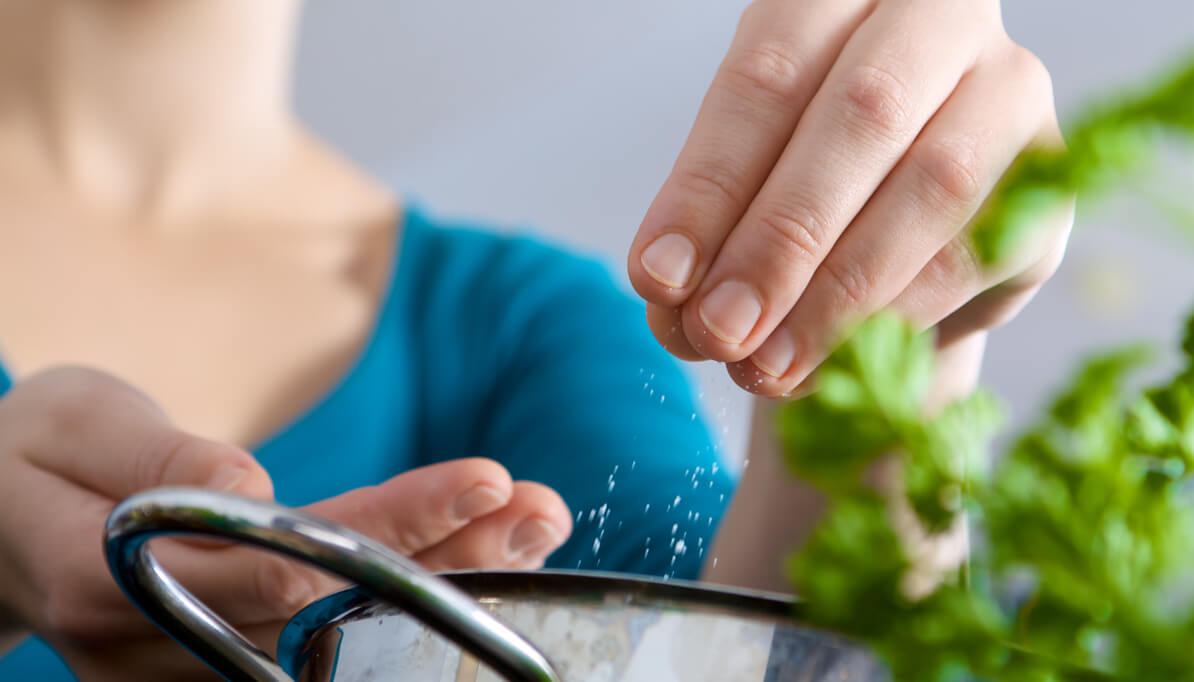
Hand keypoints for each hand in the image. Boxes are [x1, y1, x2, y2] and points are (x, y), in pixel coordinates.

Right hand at [0, 367, 570, 680]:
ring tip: (535, 524)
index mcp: (119, 576)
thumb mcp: (71, 422)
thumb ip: (153, 457)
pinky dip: (409, 589)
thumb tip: (247, 484)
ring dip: (451, 578)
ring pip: (345, 628)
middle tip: (543, 509)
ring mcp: (196, 664)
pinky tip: (479, 551)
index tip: (486, 479)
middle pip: (338, 608)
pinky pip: (330, 629)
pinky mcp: (221, 657)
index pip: (288, 558)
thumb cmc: (30, 457)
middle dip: (453, 558)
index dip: (394, 527)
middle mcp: (168, 641)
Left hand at [629, 0, 1071, 396]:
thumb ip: (708, 233)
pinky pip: (980, 249)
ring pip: (935, 182)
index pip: (768, 75)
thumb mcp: (742, 190)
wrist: (898, 236)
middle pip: (862, 114)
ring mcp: (1008, 87)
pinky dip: (899, 314)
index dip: (708, 184)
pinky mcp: (1051, 175)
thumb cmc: (802, 191)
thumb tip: (676, 301)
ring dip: (838, 292)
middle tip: (717, 330)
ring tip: (766, 365)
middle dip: (778, 240)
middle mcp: (936, 17)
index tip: (658, 278)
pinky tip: (840, 359)